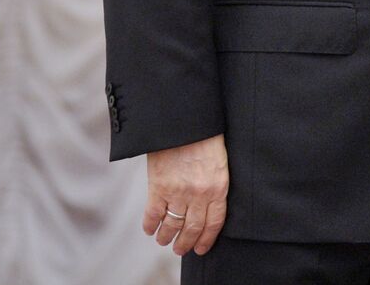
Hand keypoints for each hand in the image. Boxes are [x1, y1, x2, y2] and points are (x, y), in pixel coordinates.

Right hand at [143, 134, 228, 256]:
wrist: (184, 120)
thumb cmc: (204, 135)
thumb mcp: (219, 161)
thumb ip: (214, 183)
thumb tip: (208, 203)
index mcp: (218, 187)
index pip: (214, 223)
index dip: (206, 239)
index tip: (201, 248)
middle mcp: (199, 194)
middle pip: (193, 228)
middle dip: (186, 243)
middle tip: (180, 250)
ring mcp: (178, 191)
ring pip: (172, 225)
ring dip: (167, 237)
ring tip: (164, 241)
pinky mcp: (159, 186)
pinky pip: (153, 214)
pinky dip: (150, 225)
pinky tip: (150, 229)